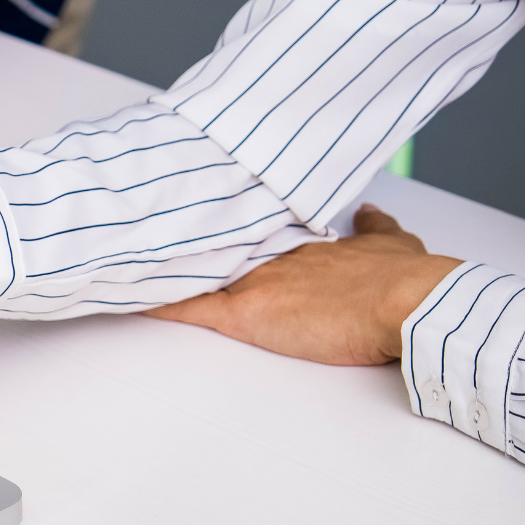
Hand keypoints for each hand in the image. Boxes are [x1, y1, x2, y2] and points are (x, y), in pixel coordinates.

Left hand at [144, 204, 461, 364]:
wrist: (406, 300)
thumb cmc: (402, 279)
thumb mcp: (391, 242)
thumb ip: (374, 227)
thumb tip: (368, 212)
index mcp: (297, 239)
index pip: (245, 228)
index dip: (217, 225)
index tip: (190, 214)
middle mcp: (268, 253)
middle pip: (211, 242)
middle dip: (178, 238)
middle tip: (136, 225)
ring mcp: (253, 280)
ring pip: (193, 270)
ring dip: (162, 266)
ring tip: (118, 256)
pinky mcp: (246, 313)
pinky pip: (189, 307)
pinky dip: (159, 302)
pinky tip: (127, 298)